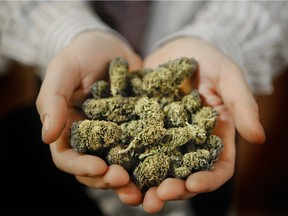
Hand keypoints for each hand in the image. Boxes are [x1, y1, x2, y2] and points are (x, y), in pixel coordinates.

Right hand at [36, 31, 142, 200]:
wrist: (108, 45)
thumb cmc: (81, 54)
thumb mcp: (63, 70)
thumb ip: (53, 100)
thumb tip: (47, 136)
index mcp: (68, 129)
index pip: (68, 157)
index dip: (81, 167)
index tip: (101, 168)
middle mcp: (91, 137)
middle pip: (95, 168)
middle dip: (109, 179)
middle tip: (126, 182)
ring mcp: (114, 135)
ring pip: (119, 164)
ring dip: (130, 179)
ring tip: (146, 187)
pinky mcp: (135, 128)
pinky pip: (142, 147)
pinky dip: (150, 159)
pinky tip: (164, 165)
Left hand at [133, 37, 265, 212]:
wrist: (180, 49)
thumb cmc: (209, 61)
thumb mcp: (228, 78)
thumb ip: (242, 104)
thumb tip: (259, 138)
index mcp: (213, 138)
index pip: (216, 168)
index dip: (207, 180)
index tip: (192, 184)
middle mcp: (188, 144)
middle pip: (182, 176)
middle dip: (170, 189)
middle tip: (154, 199)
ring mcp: (163, 138)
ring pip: (155, 168)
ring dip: (143, 185)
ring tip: (129, 195)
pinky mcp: (142, 128)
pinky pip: (132, 147)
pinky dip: (124, 160)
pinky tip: (111, 167)